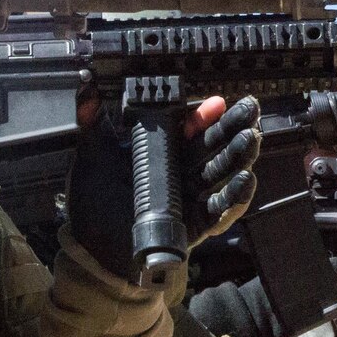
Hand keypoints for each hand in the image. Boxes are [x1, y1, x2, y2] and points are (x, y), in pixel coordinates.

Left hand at [66, 95, 258, 281]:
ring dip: (238, 156)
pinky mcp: (194, 225)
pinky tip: (244, 179)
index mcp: (161, 156)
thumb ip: (91, 121)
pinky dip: (234, 196)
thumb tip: (87, 86)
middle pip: (213, 147)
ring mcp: (189, 199)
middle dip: (233, 128)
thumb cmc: (92, 203)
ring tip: (250, 138)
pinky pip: (220, 210)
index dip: (204, 115)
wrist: (91, 250)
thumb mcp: (92, 155)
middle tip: (248, 112)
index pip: (189, 130)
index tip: (217, 102)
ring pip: (221, 174)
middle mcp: (180, 175)